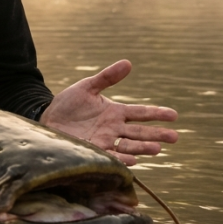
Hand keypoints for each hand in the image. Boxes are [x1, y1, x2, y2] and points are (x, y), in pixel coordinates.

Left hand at [39, 60, 177, 165]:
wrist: (47, 120)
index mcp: (115, 112)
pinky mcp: (94, 151)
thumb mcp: (87, 87)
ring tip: (158, 149)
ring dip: (143, 148)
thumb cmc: (67, 104)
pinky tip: (133, 160)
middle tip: (175, 137)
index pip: (141, 113)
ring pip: (129, 145)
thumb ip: (107, 78)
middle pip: (140, 132)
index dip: (157, 113)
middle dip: (158, 135)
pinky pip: (111, 156)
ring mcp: (105, 141)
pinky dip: (123, 159)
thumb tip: (128, 63)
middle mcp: (114, 128)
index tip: (174, 115)